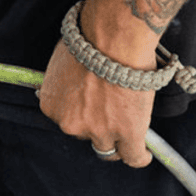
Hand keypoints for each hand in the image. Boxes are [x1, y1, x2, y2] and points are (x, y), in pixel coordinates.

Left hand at [38, 38, 155, 168]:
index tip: (91, 109)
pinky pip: (132, 156)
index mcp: (51, 105)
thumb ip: (65, 81)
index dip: (82, 113)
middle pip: (85, 134)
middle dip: (96, 126)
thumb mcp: (63, 61)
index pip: (66, 120)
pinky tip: (144, 153)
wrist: (112, 39)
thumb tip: (74, 80)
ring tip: (128, 135)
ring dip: (117, 141)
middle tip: (110, 114)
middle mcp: (70, 123)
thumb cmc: (89, 40)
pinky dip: (139, 156)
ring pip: (108, 148)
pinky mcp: (126, 134)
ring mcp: (98, 131)